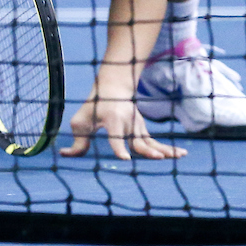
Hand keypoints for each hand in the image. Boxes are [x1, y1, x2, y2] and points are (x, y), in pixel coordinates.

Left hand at [61, 91, 185, 159]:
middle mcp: (128, 123)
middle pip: (138, 140)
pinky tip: (181, 154)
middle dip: (147, 150)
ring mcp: (138, 127)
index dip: (118, 148)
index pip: (115, 136)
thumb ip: (77, 141)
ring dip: (165, 150)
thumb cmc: (94, 106)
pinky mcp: (143, 131)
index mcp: (112, 120)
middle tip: (156, 158)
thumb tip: (65, 154)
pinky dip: (169, 149)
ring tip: (178, 156)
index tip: (124, 159)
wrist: (114, 87)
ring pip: (152, 142)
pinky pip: (156, 143)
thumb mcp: (81, 122)